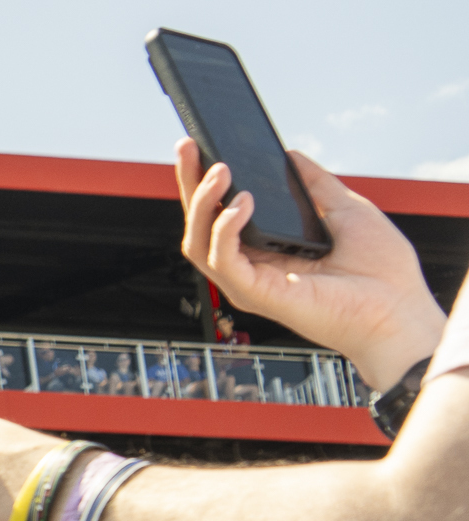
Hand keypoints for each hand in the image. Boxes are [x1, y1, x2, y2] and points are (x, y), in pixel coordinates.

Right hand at [177, 141, 448, 386]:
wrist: (397, 309)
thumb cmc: (379, 271)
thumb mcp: (346, 209)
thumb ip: (315, 185)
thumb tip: (289, 156)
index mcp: (267, 250)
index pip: (222, 214)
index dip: (206, 183)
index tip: (202, 146)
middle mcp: (251, 267)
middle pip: (200, 226)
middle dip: (189, 185)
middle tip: (189, 147)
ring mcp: (249, 283)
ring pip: (198, 242)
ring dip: (202, 204)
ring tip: (220, 171)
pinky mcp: (255, 294)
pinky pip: (224, 259)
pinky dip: (226, 227)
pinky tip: (244, 202)